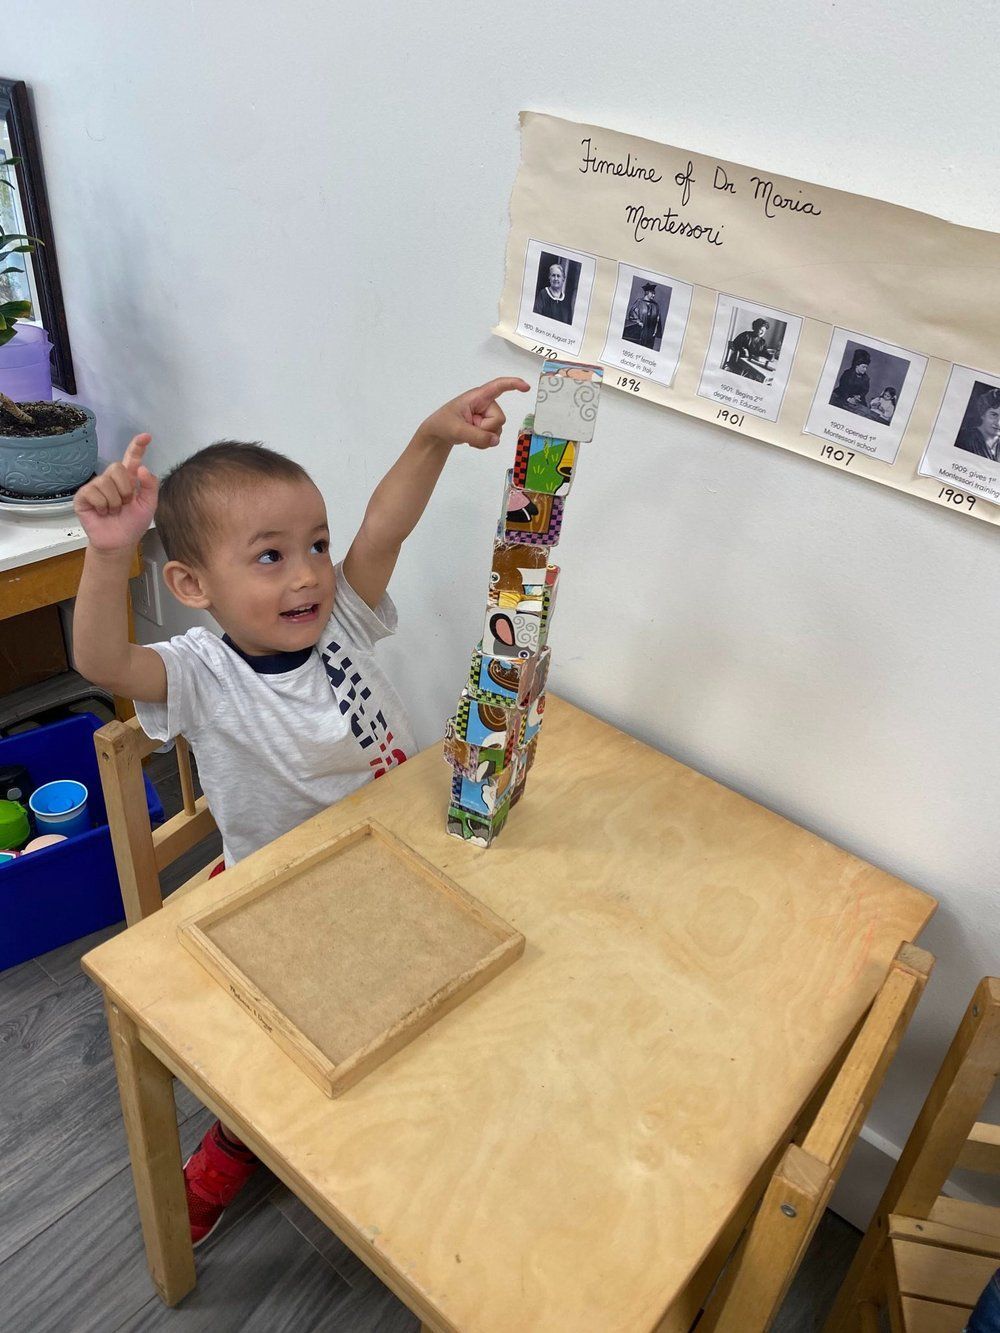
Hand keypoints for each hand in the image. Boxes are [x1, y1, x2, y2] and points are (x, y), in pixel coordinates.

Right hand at [74, 433, 158, 552]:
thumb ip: (150, 486)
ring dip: (114, 502)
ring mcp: (96, 486)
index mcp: (129, 479)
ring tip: (113, 511)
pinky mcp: (83, 496)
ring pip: (106, 482)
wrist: (119, 542)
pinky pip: (94, 492)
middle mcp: (111, 479)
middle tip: (125, 504)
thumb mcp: (148, 505)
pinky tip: (102, 513)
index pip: (132, 458)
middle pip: (117, 468)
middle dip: (125, 489)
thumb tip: (142, 467)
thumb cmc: (133, 523)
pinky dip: (102, 505)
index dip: (137, 446)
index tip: (146, 436)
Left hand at [420, 377, 530, 450]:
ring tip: (468, 434)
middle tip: (469, 429)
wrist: (438, 434)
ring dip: (484, 437)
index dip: (513, 384)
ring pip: (498, 429)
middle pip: (500, 418)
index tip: (526, 387)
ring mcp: (487, 416)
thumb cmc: (444, 424)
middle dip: (486, 429)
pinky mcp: (486, 426)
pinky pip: (494, 437)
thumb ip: (476, 436)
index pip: (498, 386)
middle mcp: (486, 404)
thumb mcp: (457, 430)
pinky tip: (472, 440)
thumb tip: (495, 440)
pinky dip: (483, 442)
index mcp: (478, 397)